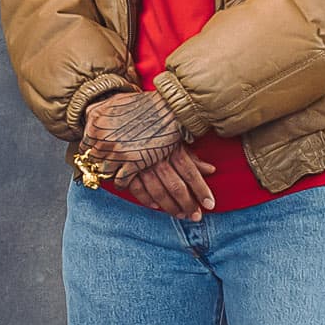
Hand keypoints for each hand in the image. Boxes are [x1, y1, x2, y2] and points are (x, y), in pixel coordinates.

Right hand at [81, 89, 217, 219]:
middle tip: (197, 217)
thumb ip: (191, 154)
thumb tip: (211, 170)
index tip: (211, 204)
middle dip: (188, 204)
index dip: (201, 190)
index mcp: (169, 144)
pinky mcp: (121, 166)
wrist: (113, 106)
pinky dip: (145, 199)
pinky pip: (135, 188)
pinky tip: (155, 207)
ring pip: (157, 191)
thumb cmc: (149, 120)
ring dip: (170, 206)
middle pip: (175, 186)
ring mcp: (137, 162)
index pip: (190, 172)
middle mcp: (155, 154)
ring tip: (181, 215)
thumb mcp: (172, 134)